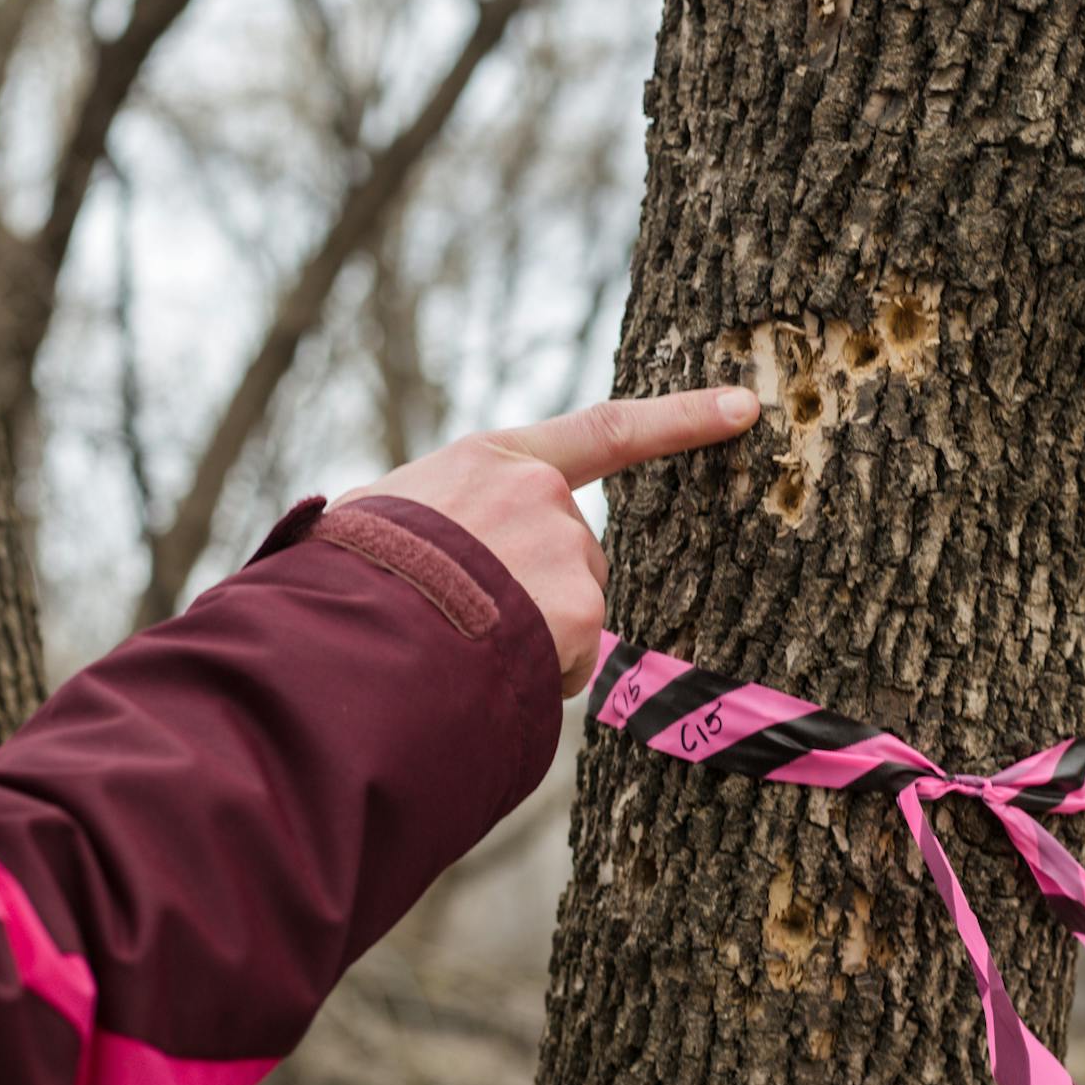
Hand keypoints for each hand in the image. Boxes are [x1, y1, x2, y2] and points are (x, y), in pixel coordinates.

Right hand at [331, 388, 760, 695]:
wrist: (344, 632)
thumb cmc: (340, 584)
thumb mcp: (374, 519)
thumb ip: (428, 518)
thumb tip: (422, 550)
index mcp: (490, 461)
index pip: (602, 431)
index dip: (680, 420)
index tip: (744, 406)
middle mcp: (540, 495)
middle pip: (571, 555)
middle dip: (536, 595)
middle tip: (462, 621)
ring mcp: (565, 550)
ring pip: (572, 612)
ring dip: (534, 638)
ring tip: (459, 646)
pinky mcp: (580, 609)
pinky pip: (570, 661)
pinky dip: (538, 678)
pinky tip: (484, 674)